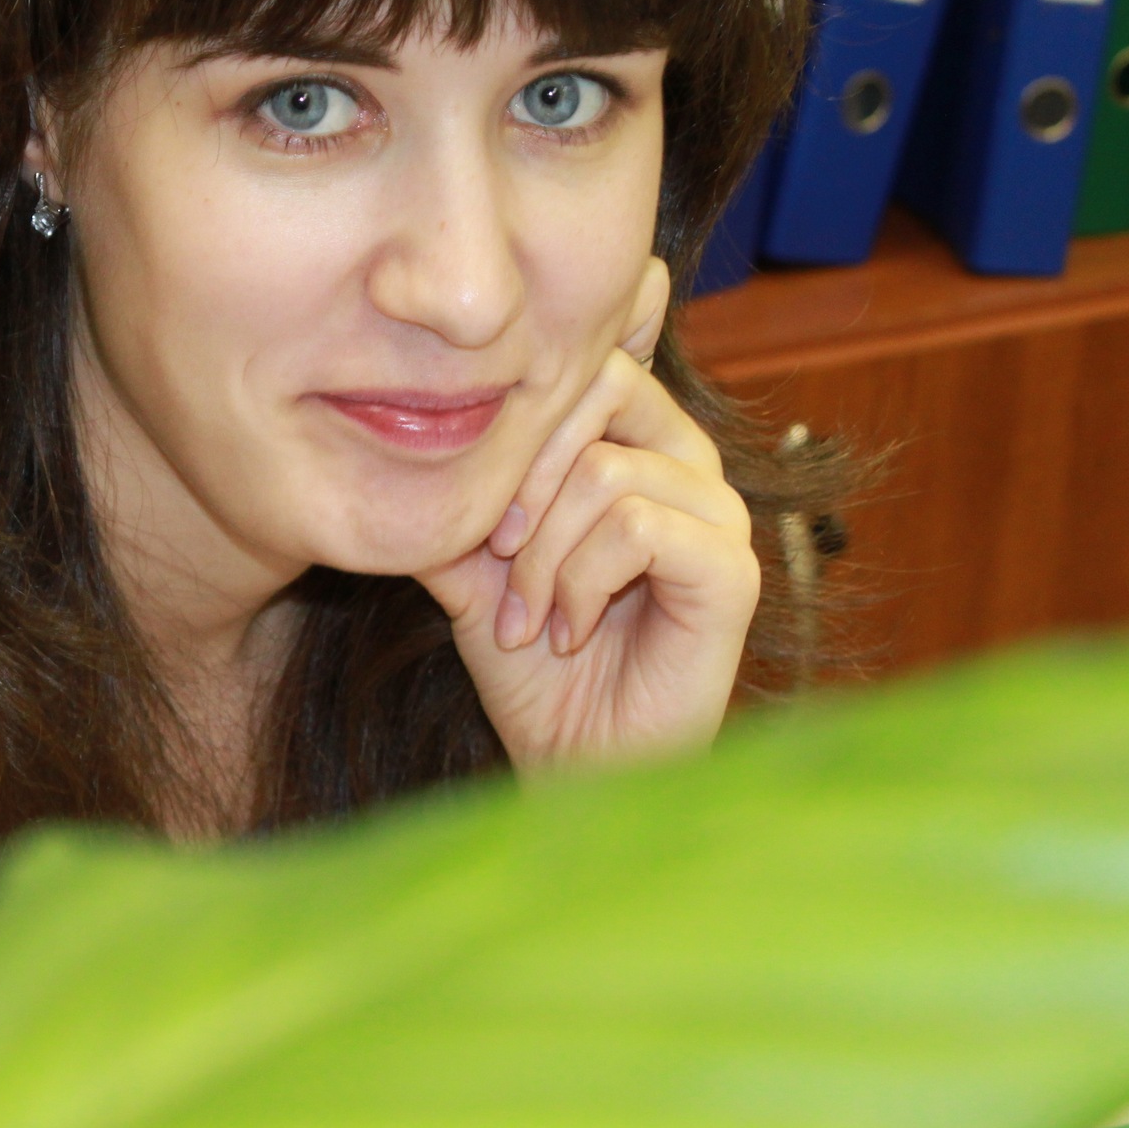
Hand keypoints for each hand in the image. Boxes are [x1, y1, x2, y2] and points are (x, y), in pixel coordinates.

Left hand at [414, 259, 759, 767]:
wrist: (574, 763)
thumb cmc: (533, 665)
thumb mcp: (470, 565)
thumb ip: (448, 497)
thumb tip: (396, 434)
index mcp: (637, 444)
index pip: (583, 365)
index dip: (516, 430)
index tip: (483, 524)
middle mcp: (688, 464)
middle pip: (602, 390)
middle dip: (525, 478)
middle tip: (496, 559)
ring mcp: (719, 515)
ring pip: (606, 471)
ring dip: (543, 555)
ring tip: (528, 619)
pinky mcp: (732, 571)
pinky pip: (637, 527)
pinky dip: (580, 583)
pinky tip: (565, 631)